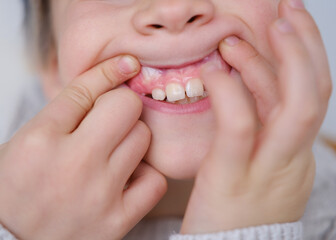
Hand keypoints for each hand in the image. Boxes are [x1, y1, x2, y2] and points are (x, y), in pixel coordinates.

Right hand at [0, 55, 166, 239]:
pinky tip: (128, 177)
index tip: (126, 64)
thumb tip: (109, 78)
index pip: (86, 89)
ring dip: (133, 138)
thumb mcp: (23, 141)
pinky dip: (146, 173)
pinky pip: (156, 181)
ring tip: (114, 151)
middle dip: (122, 105)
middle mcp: (72, 163)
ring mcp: (98, 194)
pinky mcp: (116, 221)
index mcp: (40, 139)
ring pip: (143, 138)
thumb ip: (63, 110)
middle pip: (125, 107)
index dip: (109, 71)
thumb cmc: (12, 189)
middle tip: (112, 119)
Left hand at [181, 0, 331, 233]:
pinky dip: (230, 92)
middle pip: (315, 92)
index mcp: (296, 154)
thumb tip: (239, 86)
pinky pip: (240, 126)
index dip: (307, 53)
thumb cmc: (235, 209)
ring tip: (239, 35)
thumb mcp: (257, 167)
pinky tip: (212, 71)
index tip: (289, 21)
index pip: (313, 94)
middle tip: (285, 9)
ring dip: (270, 62)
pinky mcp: (232, 178)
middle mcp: (292, 158)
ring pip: (292, 105)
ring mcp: (268, 168)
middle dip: (304, 45)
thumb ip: (257, 129)